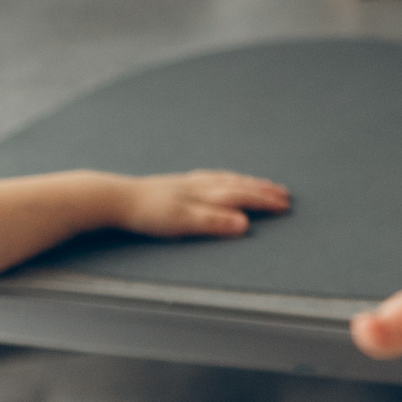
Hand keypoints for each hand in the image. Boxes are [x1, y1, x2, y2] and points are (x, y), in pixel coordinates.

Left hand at [113, 170, 290, 238]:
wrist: (115, 198)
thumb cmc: (147, 213)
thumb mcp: (182, 222)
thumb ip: (214, 223)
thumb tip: (245, 224)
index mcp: (205, 194)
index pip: (242, 196)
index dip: (264, 200)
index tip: (285, 204)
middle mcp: (200, 185)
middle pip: (238, 185)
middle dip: (262, 190)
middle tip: (283, 193)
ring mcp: (188, 183)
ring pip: (225, 180)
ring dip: (246, 182)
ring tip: (261, 184)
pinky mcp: (176, 184)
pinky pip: (211, 178)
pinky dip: (226, 179)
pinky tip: (221, 180)